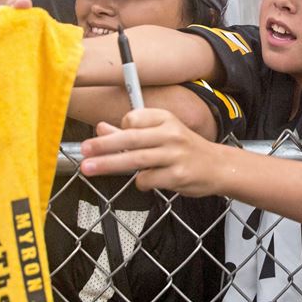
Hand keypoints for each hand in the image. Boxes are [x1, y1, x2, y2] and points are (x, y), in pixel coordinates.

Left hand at [80, 108, 225, 195]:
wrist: (217, 167)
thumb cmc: (185, 149)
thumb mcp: (161, 134)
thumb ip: (130, 132)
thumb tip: (101, 128)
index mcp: (166, 119)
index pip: (133, 119)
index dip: (119, 130)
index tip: (113, 140)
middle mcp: (171, 134)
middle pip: (130, 138)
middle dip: (103, 145)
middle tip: (84, 150)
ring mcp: (174, 155)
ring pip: (135, 159)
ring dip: (109, 165)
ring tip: (89, 169)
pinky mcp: (177, 175)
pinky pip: (147, 179)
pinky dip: (141, 183)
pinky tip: (148, 181)